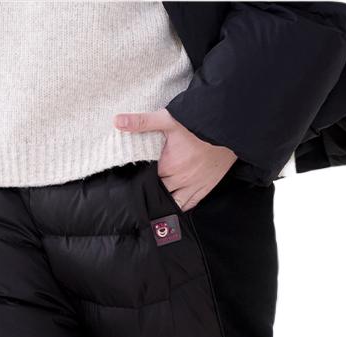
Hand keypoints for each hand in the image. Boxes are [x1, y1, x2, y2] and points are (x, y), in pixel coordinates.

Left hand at [114, 109, 236, 210]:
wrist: (229, 126)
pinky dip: (179, 207)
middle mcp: (180, 180)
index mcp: (168, 165)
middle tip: (140, 191)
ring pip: (172, 203)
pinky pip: (189, 205)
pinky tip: (171, 208)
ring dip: (163, 202)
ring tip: (154, 202)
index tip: (132, 178)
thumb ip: (141, 122)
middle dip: (150, 190)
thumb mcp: (168, 119)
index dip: (139, 178)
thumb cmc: (198, 122)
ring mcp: (194, 186)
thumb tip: (117, 121)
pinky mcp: (205, 188)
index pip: (146, 178)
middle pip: (158, 192)